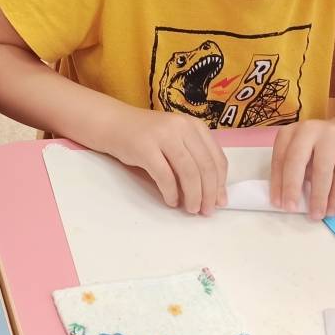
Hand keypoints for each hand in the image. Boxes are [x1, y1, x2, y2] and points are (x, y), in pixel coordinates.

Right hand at [111, 109, 227, 214]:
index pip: (216, 158)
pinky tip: (171, 201)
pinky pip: (165, 176)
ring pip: (188, 172)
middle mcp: (182, 127)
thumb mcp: (175, 140)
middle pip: (205, 167)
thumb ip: (193, 158)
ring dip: (193, 195)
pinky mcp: (145, 147)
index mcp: (194, 126)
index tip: (220, 201)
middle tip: (206, 211)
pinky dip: (171, 192)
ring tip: (191, 209)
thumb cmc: (146, 136)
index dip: (221, 183)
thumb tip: (211, 192)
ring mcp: (163, 136)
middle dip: (209, 193)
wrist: (113, 124)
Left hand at [270, 119, 334, 219]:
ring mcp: (332, 135)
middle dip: (291, 186)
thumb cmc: (323, 149)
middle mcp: (309, 129)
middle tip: (290, 208)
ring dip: (318, 196)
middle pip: (296, 159)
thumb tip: (288, 199)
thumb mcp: (305, 154)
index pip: (280, 158)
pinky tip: (332, 209)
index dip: (277, 182)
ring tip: (316, 215)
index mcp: (291, 131)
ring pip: (322, 169)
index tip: (277, 203)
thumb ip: (296, 171)